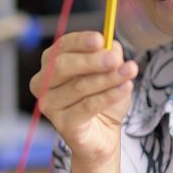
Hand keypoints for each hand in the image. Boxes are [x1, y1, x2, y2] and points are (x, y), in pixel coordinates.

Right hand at [30, 32, 136, 167]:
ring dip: (107, 78)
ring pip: (79, 86)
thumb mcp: (110, 70)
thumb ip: (109, 55)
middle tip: (115, 58)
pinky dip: (108, 96)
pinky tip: (125, 88)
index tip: (100, 39)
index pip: (61, 47)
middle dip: (91, 60)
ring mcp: (49, 105)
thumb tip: (111, 46)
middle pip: (63, 66)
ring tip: (130, 71)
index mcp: (51, 63)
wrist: (104, 133)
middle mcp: (43, 82)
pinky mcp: (62, 124)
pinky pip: (87, 106)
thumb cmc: (102, 98)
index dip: (80, 41)